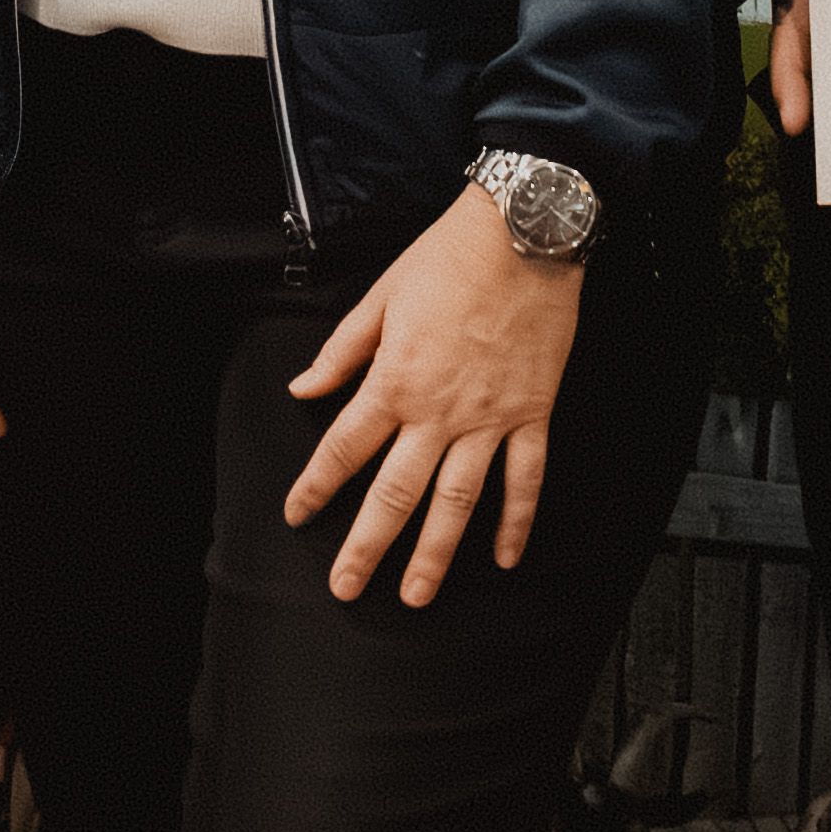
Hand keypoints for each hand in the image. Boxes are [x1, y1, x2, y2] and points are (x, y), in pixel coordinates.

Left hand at [276, 186, 583, 605]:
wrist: (524, 235)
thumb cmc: (449, 258)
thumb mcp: (381, 297)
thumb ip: (342, 352)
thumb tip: (304, 389)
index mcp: (394, 381)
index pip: (343, 448)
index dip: (316, 487)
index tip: (298, 515)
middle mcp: (438, 412)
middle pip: (395, 494)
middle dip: (367, 546)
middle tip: (347, 589)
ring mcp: (490, 420)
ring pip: (458, 502)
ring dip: (435, 554)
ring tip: (416, 596)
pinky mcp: (532, 415)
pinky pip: (525, 480)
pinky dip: (516, 522)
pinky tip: (503, 558)